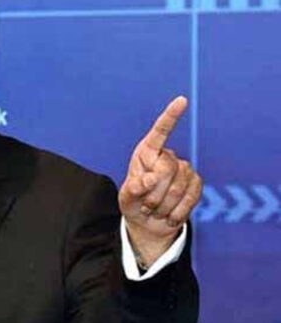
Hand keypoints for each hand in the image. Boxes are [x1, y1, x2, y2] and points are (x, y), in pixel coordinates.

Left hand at [118, 96, 202, 265]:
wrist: (149, 222)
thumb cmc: (134, 203)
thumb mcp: (126, 197)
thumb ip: (133, 189)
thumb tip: (149, 179)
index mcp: (147, 152)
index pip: (160, 132)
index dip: (171, 116)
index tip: (182, 100)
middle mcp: (168, 157)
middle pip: (167, 169)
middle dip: (154, 192)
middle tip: (146, 205)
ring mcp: (185, 170)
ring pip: (179, 186)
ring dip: (163, 205)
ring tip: (154, 210)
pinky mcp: (196, 184)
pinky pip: (190, 198)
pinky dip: (176, 212)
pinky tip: (167, 216)